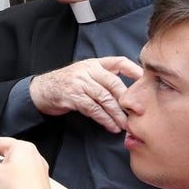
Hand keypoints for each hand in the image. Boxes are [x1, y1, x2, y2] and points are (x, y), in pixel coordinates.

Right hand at [28, 56, 142, 131]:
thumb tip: (129, 93)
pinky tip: (110, 126)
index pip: (118, 62)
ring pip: (105, 98)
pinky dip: (104, 119)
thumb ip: (102, 78)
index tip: (146, 81)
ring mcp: (79, 82)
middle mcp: (87, 70)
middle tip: (139, 112)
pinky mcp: (72, 96)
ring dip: (117, 114)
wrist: (41, 90)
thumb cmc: (67, 84)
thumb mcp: (84, 74)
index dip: (134, 70)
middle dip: (128, 99)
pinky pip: (93, 109)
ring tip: (125, 125)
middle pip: (114, 83)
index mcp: (93, 63)